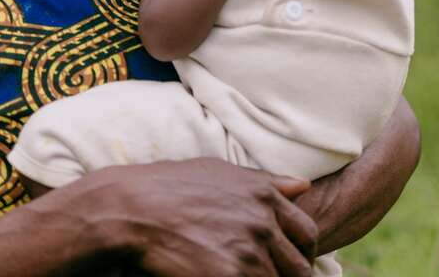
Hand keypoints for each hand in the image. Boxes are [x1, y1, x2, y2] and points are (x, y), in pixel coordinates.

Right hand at [49, 158, 317, 276]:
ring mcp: (248, 251)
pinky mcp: (230, 276)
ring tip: (239, 274)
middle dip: (289, 276)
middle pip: (299, 267)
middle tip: (268, 275)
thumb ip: (265, 180)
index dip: (302, 253)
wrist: (131, 207)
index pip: (306, 233)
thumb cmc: (169, 186)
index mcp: (265, 196)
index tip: (290, 263)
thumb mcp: (219, 172)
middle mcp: (263, 223)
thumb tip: (302, 185)